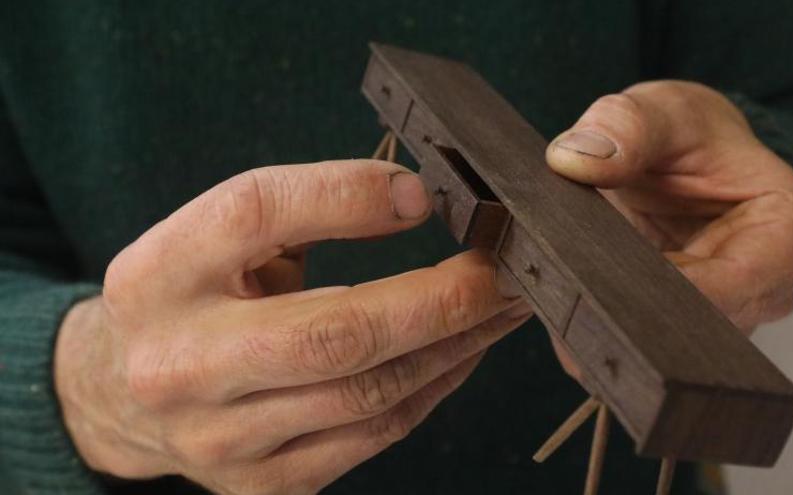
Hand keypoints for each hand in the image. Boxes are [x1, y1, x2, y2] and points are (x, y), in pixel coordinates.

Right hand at [54, 160, 530, 493]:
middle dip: (440, 301)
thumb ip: (304, 206)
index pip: (256, 213)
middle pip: (336, 333)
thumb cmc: (194, 296)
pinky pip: (375, 436)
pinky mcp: (263, 485)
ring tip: (501, 307)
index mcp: (159, 275)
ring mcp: (222, 439)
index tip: (424, 194)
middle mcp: (180, 365)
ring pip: (371, 394)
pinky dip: (432, 389)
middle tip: (502, 271)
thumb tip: (416, 198)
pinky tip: (461, 352)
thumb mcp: (219, 237)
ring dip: (454, 346)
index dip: (348, 196)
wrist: (127, 395)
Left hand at [544, 81, 792, 374]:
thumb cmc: (688, 134)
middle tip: (567, 288)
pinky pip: (633, 346)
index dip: (667, 292)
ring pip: (662, 347)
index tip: (604, 280)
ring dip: (609, 324)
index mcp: (787, 232)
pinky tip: (562, 300)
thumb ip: (625, 125)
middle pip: (698, 330)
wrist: (678, 158)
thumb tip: (578, 160)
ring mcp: (720, 316)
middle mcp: (763, 290)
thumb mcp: (660, 110)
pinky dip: (593, 328)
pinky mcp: (676, 329)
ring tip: (561, 288)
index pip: (736, 286)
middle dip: (631, 313)